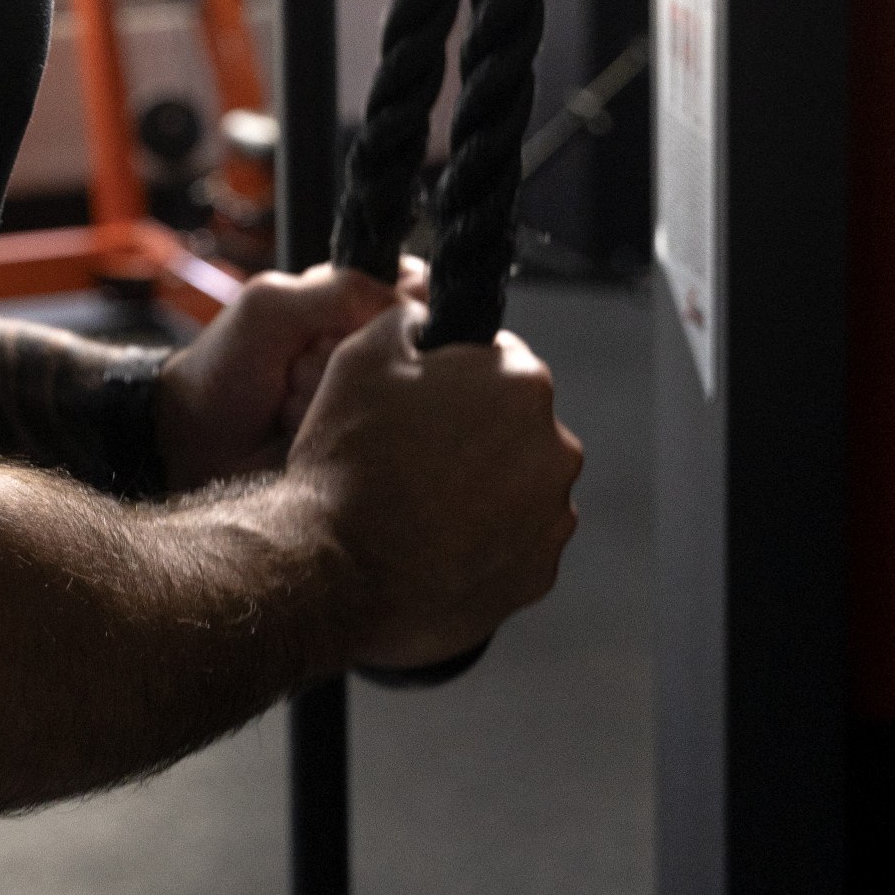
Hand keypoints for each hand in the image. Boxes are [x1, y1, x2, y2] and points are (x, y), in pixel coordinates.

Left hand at [153, 257, 426, 493]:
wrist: (193, 439)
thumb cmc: (227, 362)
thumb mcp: (273, 305)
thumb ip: (343, 291)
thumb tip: (414, 306)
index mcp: (355, 301)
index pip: (417, 289)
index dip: (390, 306)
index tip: (346, 322)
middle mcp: (371, 348)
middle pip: (405, 343)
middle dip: (341, 354)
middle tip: (296, 362)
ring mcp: (370, 397)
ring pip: (389, 389)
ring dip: (326, 391)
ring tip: (287, 394)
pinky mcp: (363, 441)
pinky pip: (372, 430)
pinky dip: (325, 423)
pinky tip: (294, 426)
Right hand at [284, 303, 582, 673]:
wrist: (339, 571)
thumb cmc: (349, 460)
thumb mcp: (361, 356)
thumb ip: (409, 321)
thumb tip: (425, 323)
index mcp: (521, 384)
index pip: (499, 360)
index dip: (454, 376)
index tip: (420, 400)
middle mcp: (555, 449)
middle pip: (515, 425)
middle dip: (474, 433)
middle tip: (413, 453)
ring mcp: (551, 517)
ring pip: (520, 485)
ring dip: (483, 487)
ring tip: (420, 504)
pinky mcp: (538, 573)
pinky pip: (516, 542)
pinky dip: (485, 540)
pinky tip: (435, 541)